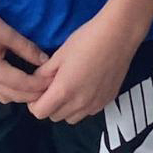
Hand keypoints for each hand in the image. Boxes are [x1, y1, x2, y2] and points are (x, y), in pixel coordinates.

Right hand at [0, 0, 51, 104]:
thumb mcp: (7, 32)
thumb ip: (27, 48)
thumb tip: (46, 60)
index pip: (23, 85)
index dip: (40, 85)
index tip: (56, 81)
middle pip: (15, 97)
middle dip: (33, 94)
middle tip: (50, 86)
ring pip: (5, 97)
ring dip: (21, 95)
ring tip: (36, 84)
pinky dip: (10, 91)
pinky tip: (18, 81)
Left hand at [29, 10, 144, 124]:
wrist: (118, 35)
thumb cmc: (87, 39)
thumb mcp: (60, 53)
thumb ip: (45, 73)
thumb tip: (36, 82)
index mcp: (64, 90)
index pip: (40, 112)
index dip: (34, 103)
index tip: (37, 90)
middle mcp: (79, 103)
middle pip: (55, 117)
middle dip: (49, 104)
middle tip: (52, 86)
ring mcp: (95, 104)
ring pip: (72, 118)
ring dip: (65, 108)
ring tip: (69, 86)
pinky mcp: (107, 101)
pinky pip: (88, 112)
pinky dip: (81, 105)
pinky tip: (85, 85)